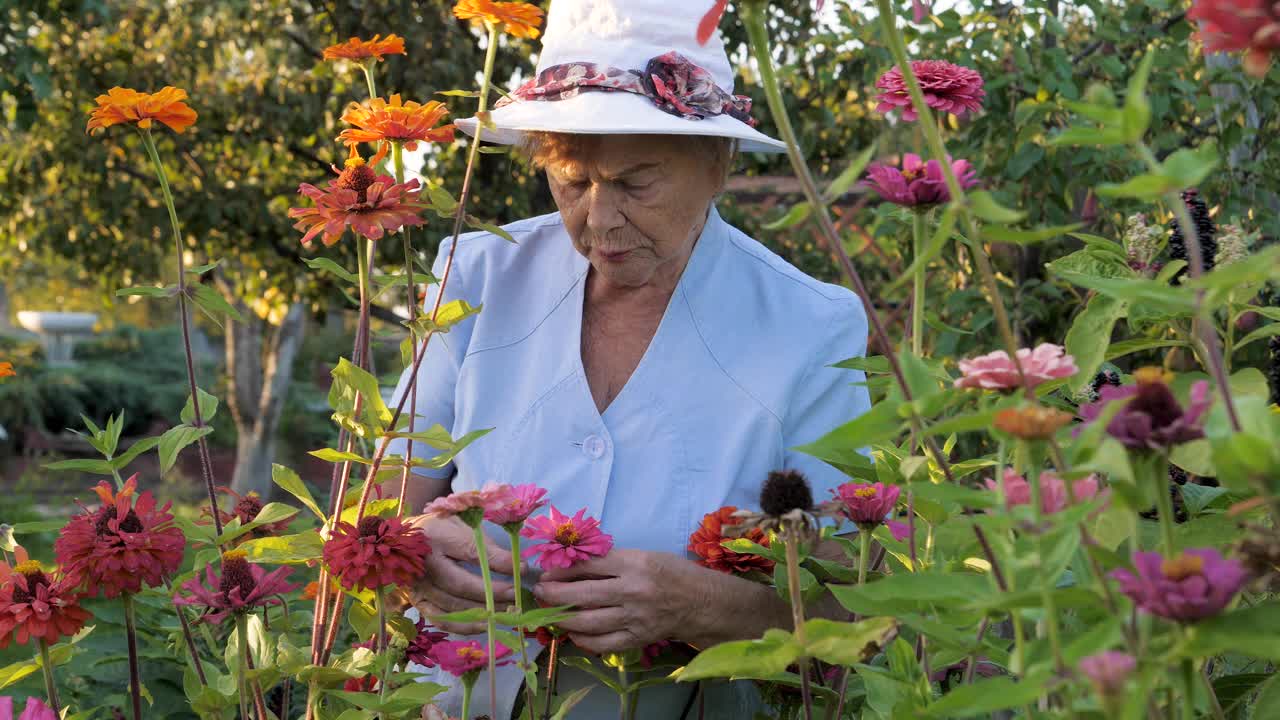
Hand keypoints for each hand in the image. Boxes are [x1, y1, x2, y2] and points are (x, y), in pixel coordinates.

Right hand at [407, 514, 517, 634]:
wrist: (403, 539)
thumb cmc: (440, 529)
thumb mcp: (463, 527)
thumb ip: (487, 547)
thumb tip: (517, 567)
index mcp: (435, 538)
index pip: (470, 553)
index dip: (497, 564)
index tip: (522, 570)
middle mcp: (422, 565)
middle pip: (460, 587)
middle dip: (492, 595)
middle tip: (518, 597)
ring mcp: (417, 587)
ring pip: (451, 607)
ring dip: (482, 613)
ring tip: (506, 613)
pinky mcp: (417, 602)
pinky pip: (441, 619)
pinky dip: (464, 625)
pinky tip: (484, 624)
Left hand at [531, 549, 699, 653]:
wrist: (701, 602)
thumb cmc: (670, 572)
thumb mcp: (642, 556)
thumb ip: (610, 562)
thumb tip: (571, 567)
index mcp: (634, 563)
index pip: (588, 565)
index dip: (562, 570)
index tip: (546, 572)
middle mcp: (633, 590)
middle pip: (583, 595)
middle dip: (554, 595)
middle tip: (539, 592)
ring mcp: (635, 617)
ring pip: (588, 622)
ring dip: (563, 618)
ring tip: (550, 613)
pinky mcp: (637, 638)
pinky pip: (603, 643)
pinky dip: (583, 640)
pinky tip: (574, 634)